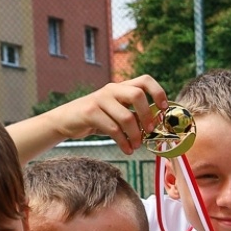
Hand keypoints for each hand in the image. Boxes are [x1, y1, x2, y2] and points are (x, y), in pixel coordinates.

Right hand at [44, 77, 167, 154]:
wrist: (67, 120)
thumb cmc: (97, 118)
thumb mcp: (117, 113)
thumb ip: (134, 115)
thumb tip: (155, 127)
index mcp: (121, 87)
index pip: (145, 80)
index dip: (158, 92)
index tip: (163, 108)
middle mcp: (111, 89)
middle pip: (137, 95)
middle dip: (147, 115)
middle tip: (150, 130)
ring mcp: (100, 99)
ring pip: (126, 117)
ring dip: (136, 135)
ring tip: (137, 145)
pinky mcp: (90, 112)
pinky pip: (113, 129)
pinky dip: (124, 142)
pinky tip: (127, 150)